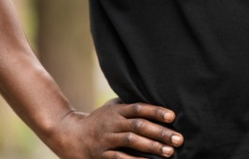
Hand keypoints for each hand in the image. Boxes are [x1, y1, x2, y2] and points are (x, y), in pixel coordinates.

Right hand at [51, 99, 183, 158]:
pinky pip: (120, 158)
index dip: (156, 111)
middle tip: (179, 139)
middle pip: (139, 126)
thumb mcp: (112, 107)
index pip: (139, 108)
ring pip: (131, 142)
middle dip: (160, 133)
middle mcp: (113, 124)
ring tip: (170, 152)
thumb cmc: (99, 120)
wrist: (70, 135)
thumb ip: (130, 104)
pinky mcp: (102, 155)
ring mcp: (107, 139)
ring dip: (152, 147)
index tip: (173, 116)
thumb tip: (153, 96)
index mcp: (117, 111)